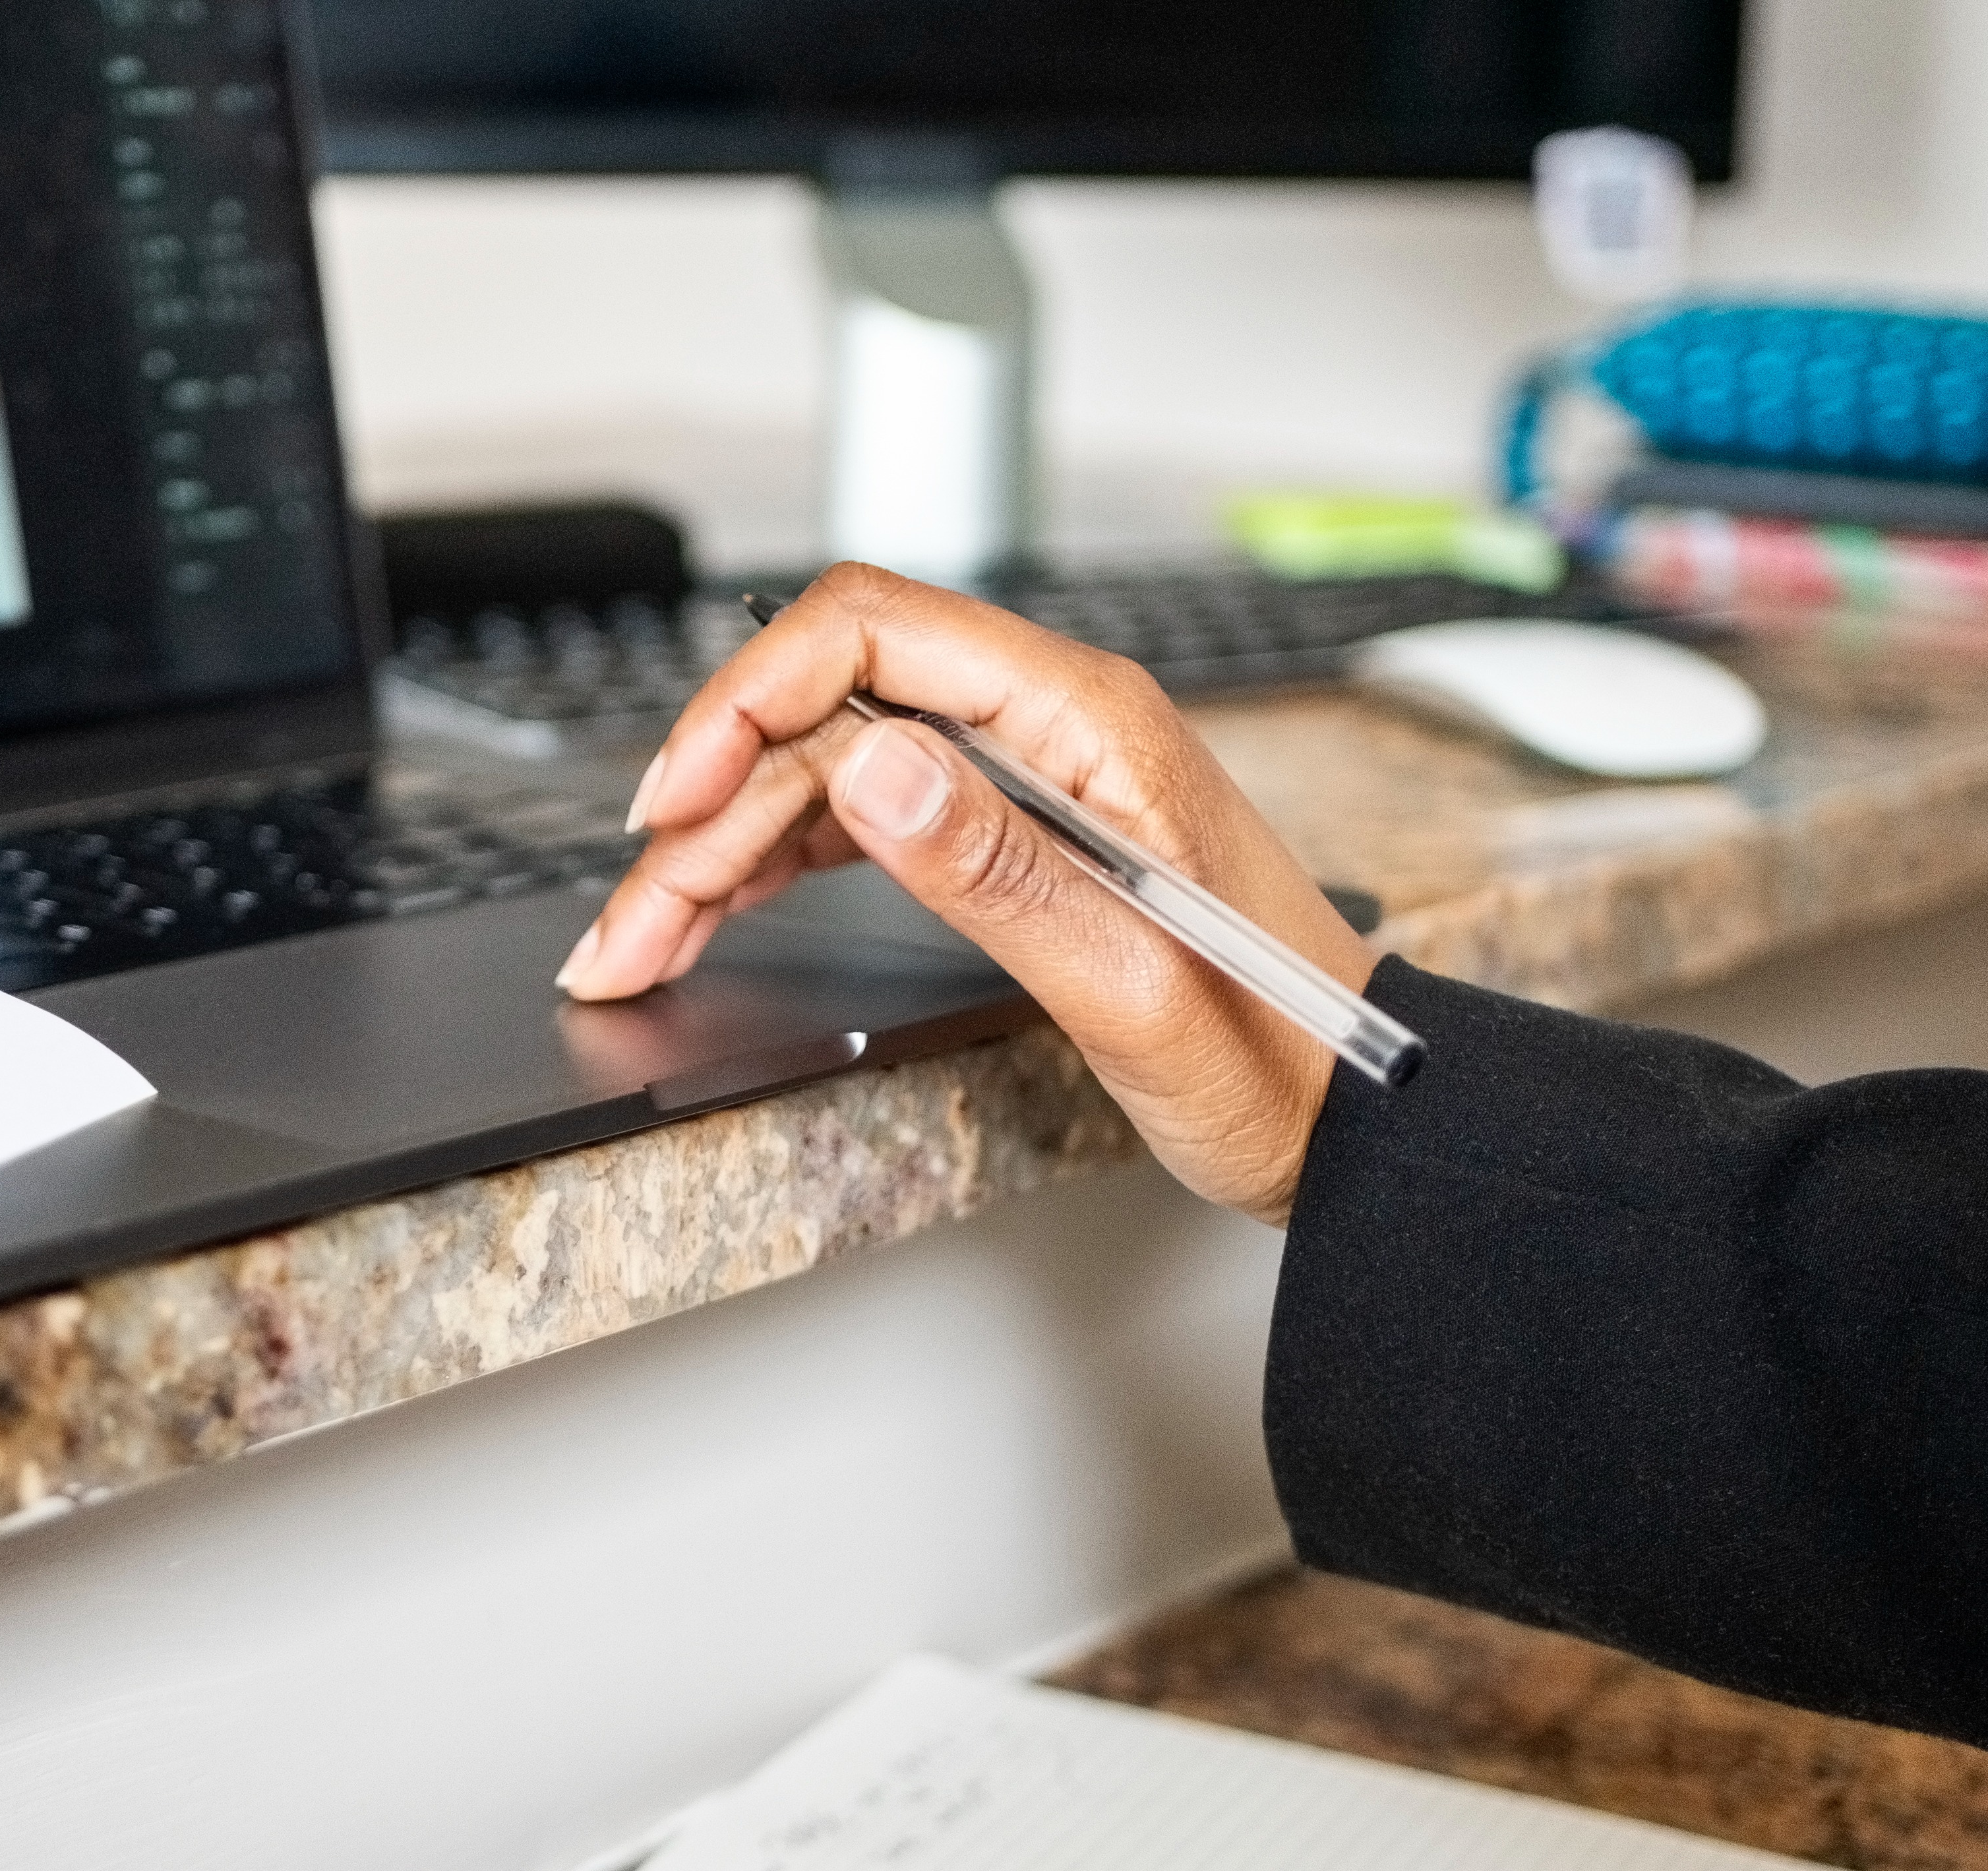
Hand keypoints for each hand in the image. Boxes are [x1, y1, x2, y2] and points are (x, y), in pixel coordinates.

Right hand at [565, 566, 1378, 1224]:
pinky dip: (774, 863)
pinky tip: (712, 913)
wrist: (1360, 1118)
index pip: (874, 634)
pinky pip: (863, 812)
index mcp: (1092, 724)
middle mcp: (1056, 725)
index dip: (748, 701)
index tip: (676, 799)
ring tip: (636, 940)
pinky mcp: (1013, 830)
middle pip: (828, 706)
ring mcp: (1030, 775)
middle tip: (627, 921)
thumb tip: (872, 761)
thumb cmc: (1279, 1060)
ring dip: (720, 846)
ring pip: (827, 765)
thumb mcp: (1134, 986)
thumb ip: (998, 869)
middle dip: (706, 801)